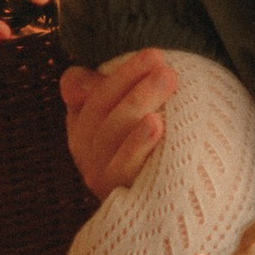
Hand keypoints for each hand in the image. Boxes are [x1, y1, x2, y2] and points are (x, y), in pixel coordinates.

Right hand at [60, 50, 176, 200]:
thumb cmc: (150, 145)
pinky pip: (122, 168)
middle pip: (103, 113)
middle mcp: (86, 152)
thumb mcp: (128, 109)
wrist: (175, 198)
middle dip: (135, 86)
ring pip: (110, 136)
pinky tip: (156, 124)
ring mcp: (101, 176)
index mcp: (83, 125)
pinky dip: (136, 144)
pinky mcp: (119, 195)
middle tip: (167, 70)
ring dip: (137, 105)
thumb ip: (99, 88)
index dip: (124, 74)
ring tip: (164, 84)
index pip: (93, 94)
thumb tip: (79, 90)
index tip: (155, 56)